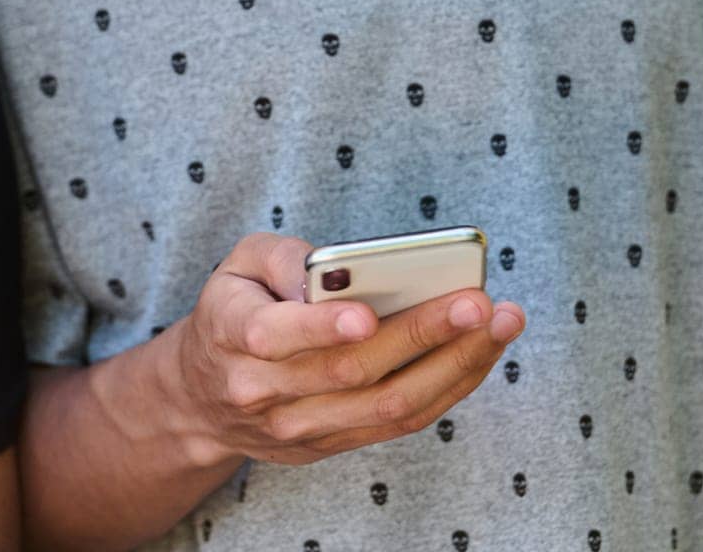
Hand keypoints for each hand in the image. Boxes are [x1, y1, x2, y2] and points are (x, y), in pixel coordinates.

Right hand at [163, 231, 525, 467]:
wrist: (202, 396)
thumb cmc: (235, 307)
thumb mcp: (237, 264)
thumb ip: (281, 257)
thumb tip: (336, 268)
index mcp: (233, 336)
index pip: (275, 337)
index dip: (322, 327)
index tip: (368, 315)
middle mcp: (266, 391)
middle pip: (351, 372)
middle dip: (421, 334)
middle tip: (475, 302)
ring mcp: (301, 428)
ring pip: (385, 406)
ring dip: (452, 365)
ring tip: (499, 323)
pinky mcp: (331, 444)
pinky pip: (397, 423)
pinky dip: (447, 386)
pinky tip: (482, 351)